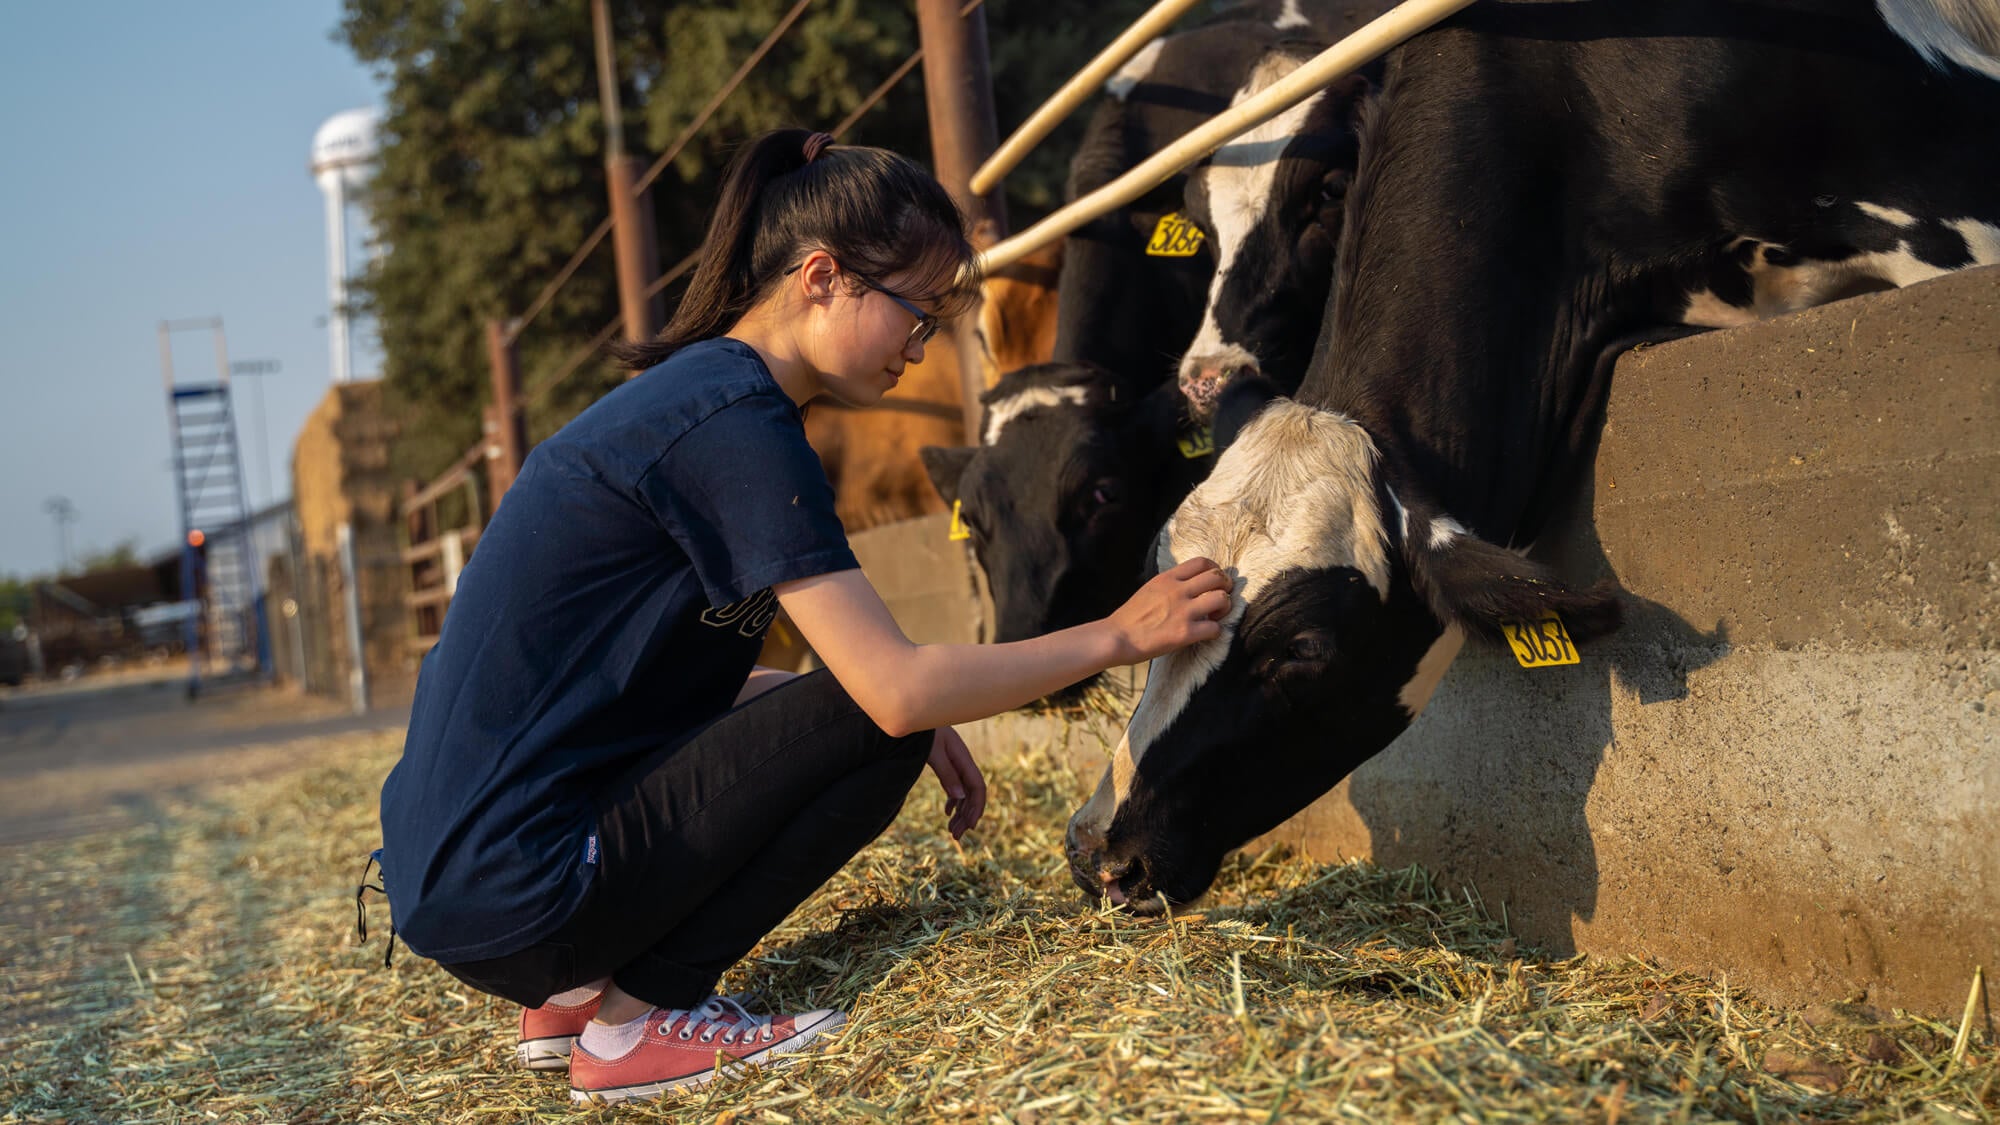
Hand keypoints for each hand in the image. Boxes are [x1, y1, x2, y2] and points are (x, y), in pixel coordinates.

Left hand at [926, 727, 985, 839]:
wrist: (912, 712)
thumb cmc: (921, 731)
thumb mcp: (932, 752)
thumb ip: (946, 773)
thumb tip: (960, 797)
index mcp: (962, 757)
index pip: (977, 787)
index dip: (976, 808)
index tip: (970, 827)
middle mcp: (961, 761)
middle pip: (972, 793)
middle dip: (967, 816)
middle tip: (955, 836)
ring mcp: (954, 762)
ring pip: (964, 792)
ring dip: (960, 812)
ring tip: (951, 831)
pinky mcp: (945, 762)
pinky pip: (955, 786)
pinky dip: (953, 801)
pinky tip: (946, 812)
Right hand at [1107, 556, 1233, 663]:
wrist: (1116, 638)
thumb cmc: (1130, 618)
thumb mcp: (1149, 589)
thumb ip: (1170, 584)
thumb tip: (1188, 586)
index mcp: (1167, 578)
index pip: (1202, 562)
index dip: (1216, 570)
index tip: (1214, 582)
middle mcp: (1177, 591)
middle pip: (1217, 577)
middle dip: (1225, 588)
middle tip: (1219, 599)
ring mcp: (1182, 611)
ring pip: (1222, 599)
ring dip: (1224, 608)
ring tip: (1214, 616)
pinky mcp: (1185, 633)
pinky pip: (1215, 628)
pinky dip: (1215, 632)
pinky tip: (1205, 634)